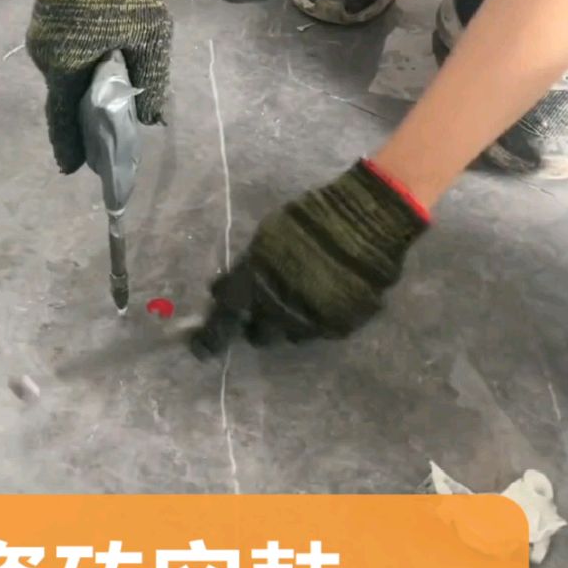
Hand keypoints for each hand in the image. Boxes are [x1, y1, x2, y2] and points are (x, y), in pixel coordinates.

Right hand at [26, 0, 172, 171]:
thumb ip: (150, 80)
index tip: (74, 170)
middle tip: (103, 137)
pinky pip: (63, 55)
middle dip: (82, 120)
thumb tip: (150, 118)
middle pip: (64, 99)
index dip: (69, 147)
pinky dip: (80, 67)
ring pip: (64, 75)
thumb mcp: (150, 37)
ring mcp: (41, 38)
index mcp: (66, 67)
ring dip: (82, 89)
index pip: (62, 120)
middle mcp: (46, 58)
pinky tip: (100, 65)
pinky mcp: (45, 20)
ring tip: (108, 100)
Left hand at [191, 160, 428, 357]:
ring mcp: (312, 322)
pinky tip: (326, 297)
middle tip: (262, 310)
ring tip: (301, 299)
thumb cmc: (312, 220)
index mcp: (255, 285)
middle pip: (258, 336)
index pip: (224, 318)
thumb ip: (249, 268)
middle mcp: (279, 311)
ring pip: (290, 336)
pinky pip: (320, 332)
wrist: (367, 222)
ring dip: (288, 323)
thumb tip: (225, 290)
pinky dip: (318, 320)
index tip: (201, 347)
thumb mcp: (269, 236)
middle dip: (257, 324)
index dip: (211, 335)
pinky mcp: (339, 327)